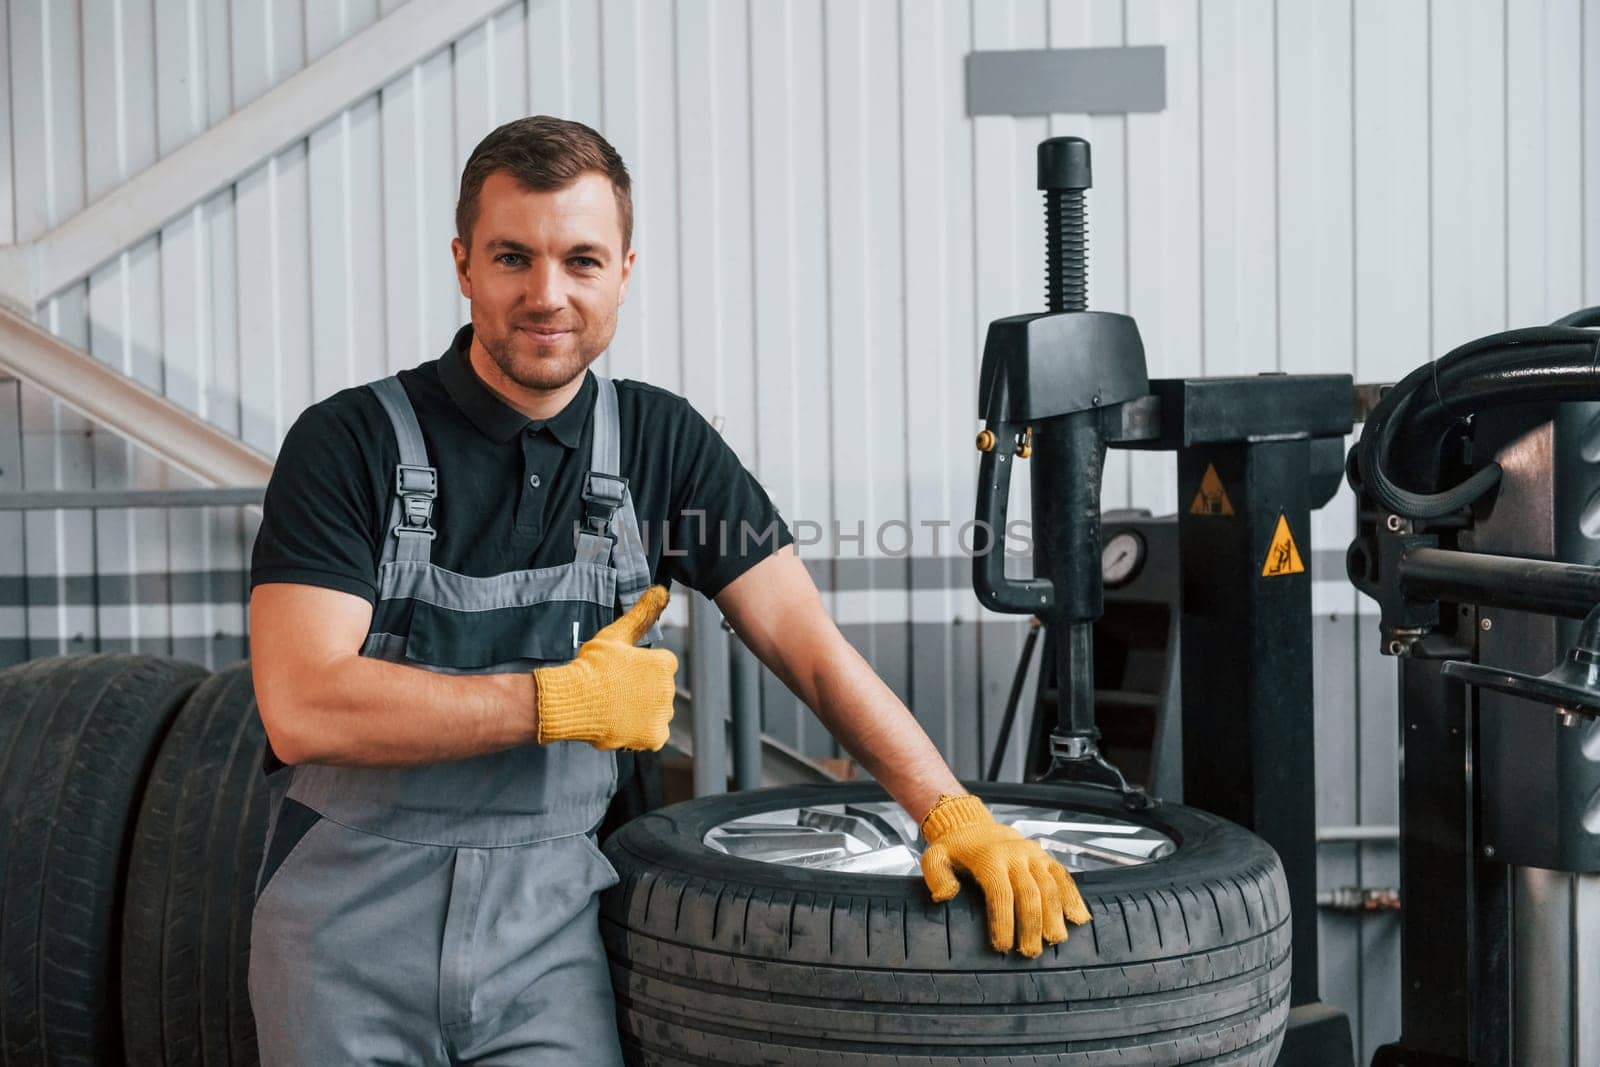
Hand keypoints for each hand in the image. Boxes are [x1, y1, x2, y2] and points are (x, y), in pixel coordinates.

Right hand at [532, 585, 677, 750]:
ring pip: (655, 713)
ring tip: (614, 707)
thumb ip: (642, 613)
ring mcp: (662, 714)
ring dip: (641, 712)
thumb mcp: (617, 635)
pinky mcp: (655, 736)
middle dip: (641, 692)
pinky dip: (639, 733)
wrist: (575, 699)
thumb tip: (661, 590)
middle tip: (615, 691)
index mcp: (664, 664)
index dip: (640, 670)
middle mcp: (669, 689)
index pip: (661, 667)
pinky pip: (652, 736)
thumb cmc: (592, 665)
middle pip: (658, 691)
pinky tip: (620, 723)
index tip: (621, 673)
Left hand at [920, 793, 1090, 956]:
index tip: (1002, 947)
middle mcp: (1015, 854)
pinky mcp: (1045, 857)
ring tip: (1056, 941)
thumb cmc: (954, 849)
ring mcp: (1034, 855)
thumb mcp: (935, 857)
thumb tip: (946, 895)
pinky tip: (1079, 918)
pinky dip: (1074, 897)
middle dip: (1032, 925)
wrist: (973, 826)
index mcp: (989, 857)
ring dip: (1055, 915)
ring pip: (1051, 885)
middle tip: (1031, 952)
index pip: (1000, 892)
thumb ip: (936, 875)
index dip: (1003, 921)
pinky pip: (1064, 876)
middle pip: (1029, 892)